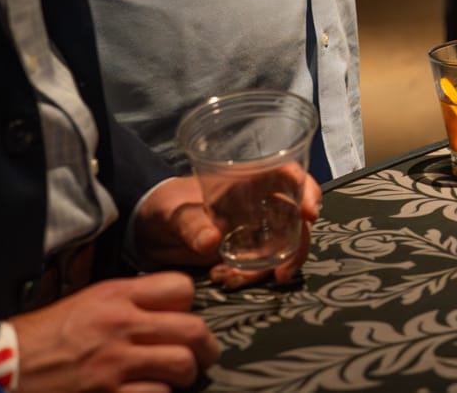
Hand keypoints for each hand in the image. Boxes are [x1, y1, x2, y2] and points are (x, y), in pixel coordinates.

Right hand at [9, 272, 218, 392]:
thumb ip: (126, 303)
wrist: (1, 367)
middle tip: (203, 355)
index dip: (190, 305)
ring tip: (180, 378)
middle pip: (193, 329)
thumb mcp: (86, 303)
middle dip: (205, 346)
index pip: (181, 288)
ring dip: (186, 375)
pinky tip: (152, 392)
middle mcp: (120, 326)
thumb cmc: (42, 337)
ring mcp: (115, 364)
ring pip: (182, 365)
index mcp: (115, 296)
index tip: (186, 317)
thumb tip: (166, 311)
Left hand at [134, 171, 321, 287]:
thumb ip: (192, 224)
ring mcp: (254, 228)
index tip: (309, 215)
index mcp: (247, 180)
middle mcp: (258, 203)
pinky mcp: (244, 251)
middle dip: (296, 246)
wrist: (147, 230)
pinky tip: (224, 280)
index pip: (289, 176)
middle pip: (296, 217)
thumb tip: (211, 242)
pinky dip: (251, 277)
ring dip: (268, 268)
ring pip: (282, 246)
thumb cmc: (163, 205)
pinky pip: (262, 264)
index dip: (307, 190)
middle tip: (281, 272)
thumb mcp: (173, 211)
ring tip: (231, 280)